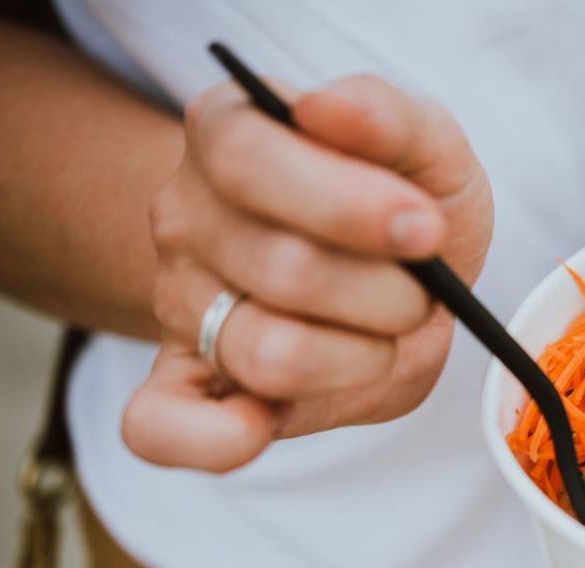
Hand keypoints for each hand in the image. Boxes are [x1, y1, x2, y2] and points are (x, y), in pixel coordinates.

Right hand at [123, 75, 492, 471]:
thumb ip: (388, 117)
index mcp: (230, 134)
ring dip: (359, 357)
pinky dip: (211, 441)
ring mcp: (179, 306)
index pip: (254, 162)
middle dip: (390, 294)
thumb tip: (327, 108)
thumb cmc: (401, 203)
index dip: (351, 206)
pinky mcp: (185, 385)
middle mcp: (185, 218)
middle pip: (283, 270)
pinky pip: (159, 429)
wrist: (388, 267)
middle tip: (420, 293)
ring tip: (383, 337)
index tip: (426, 230)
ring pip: (264, 352)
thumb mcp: (422, 145)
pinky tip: (259, 425)